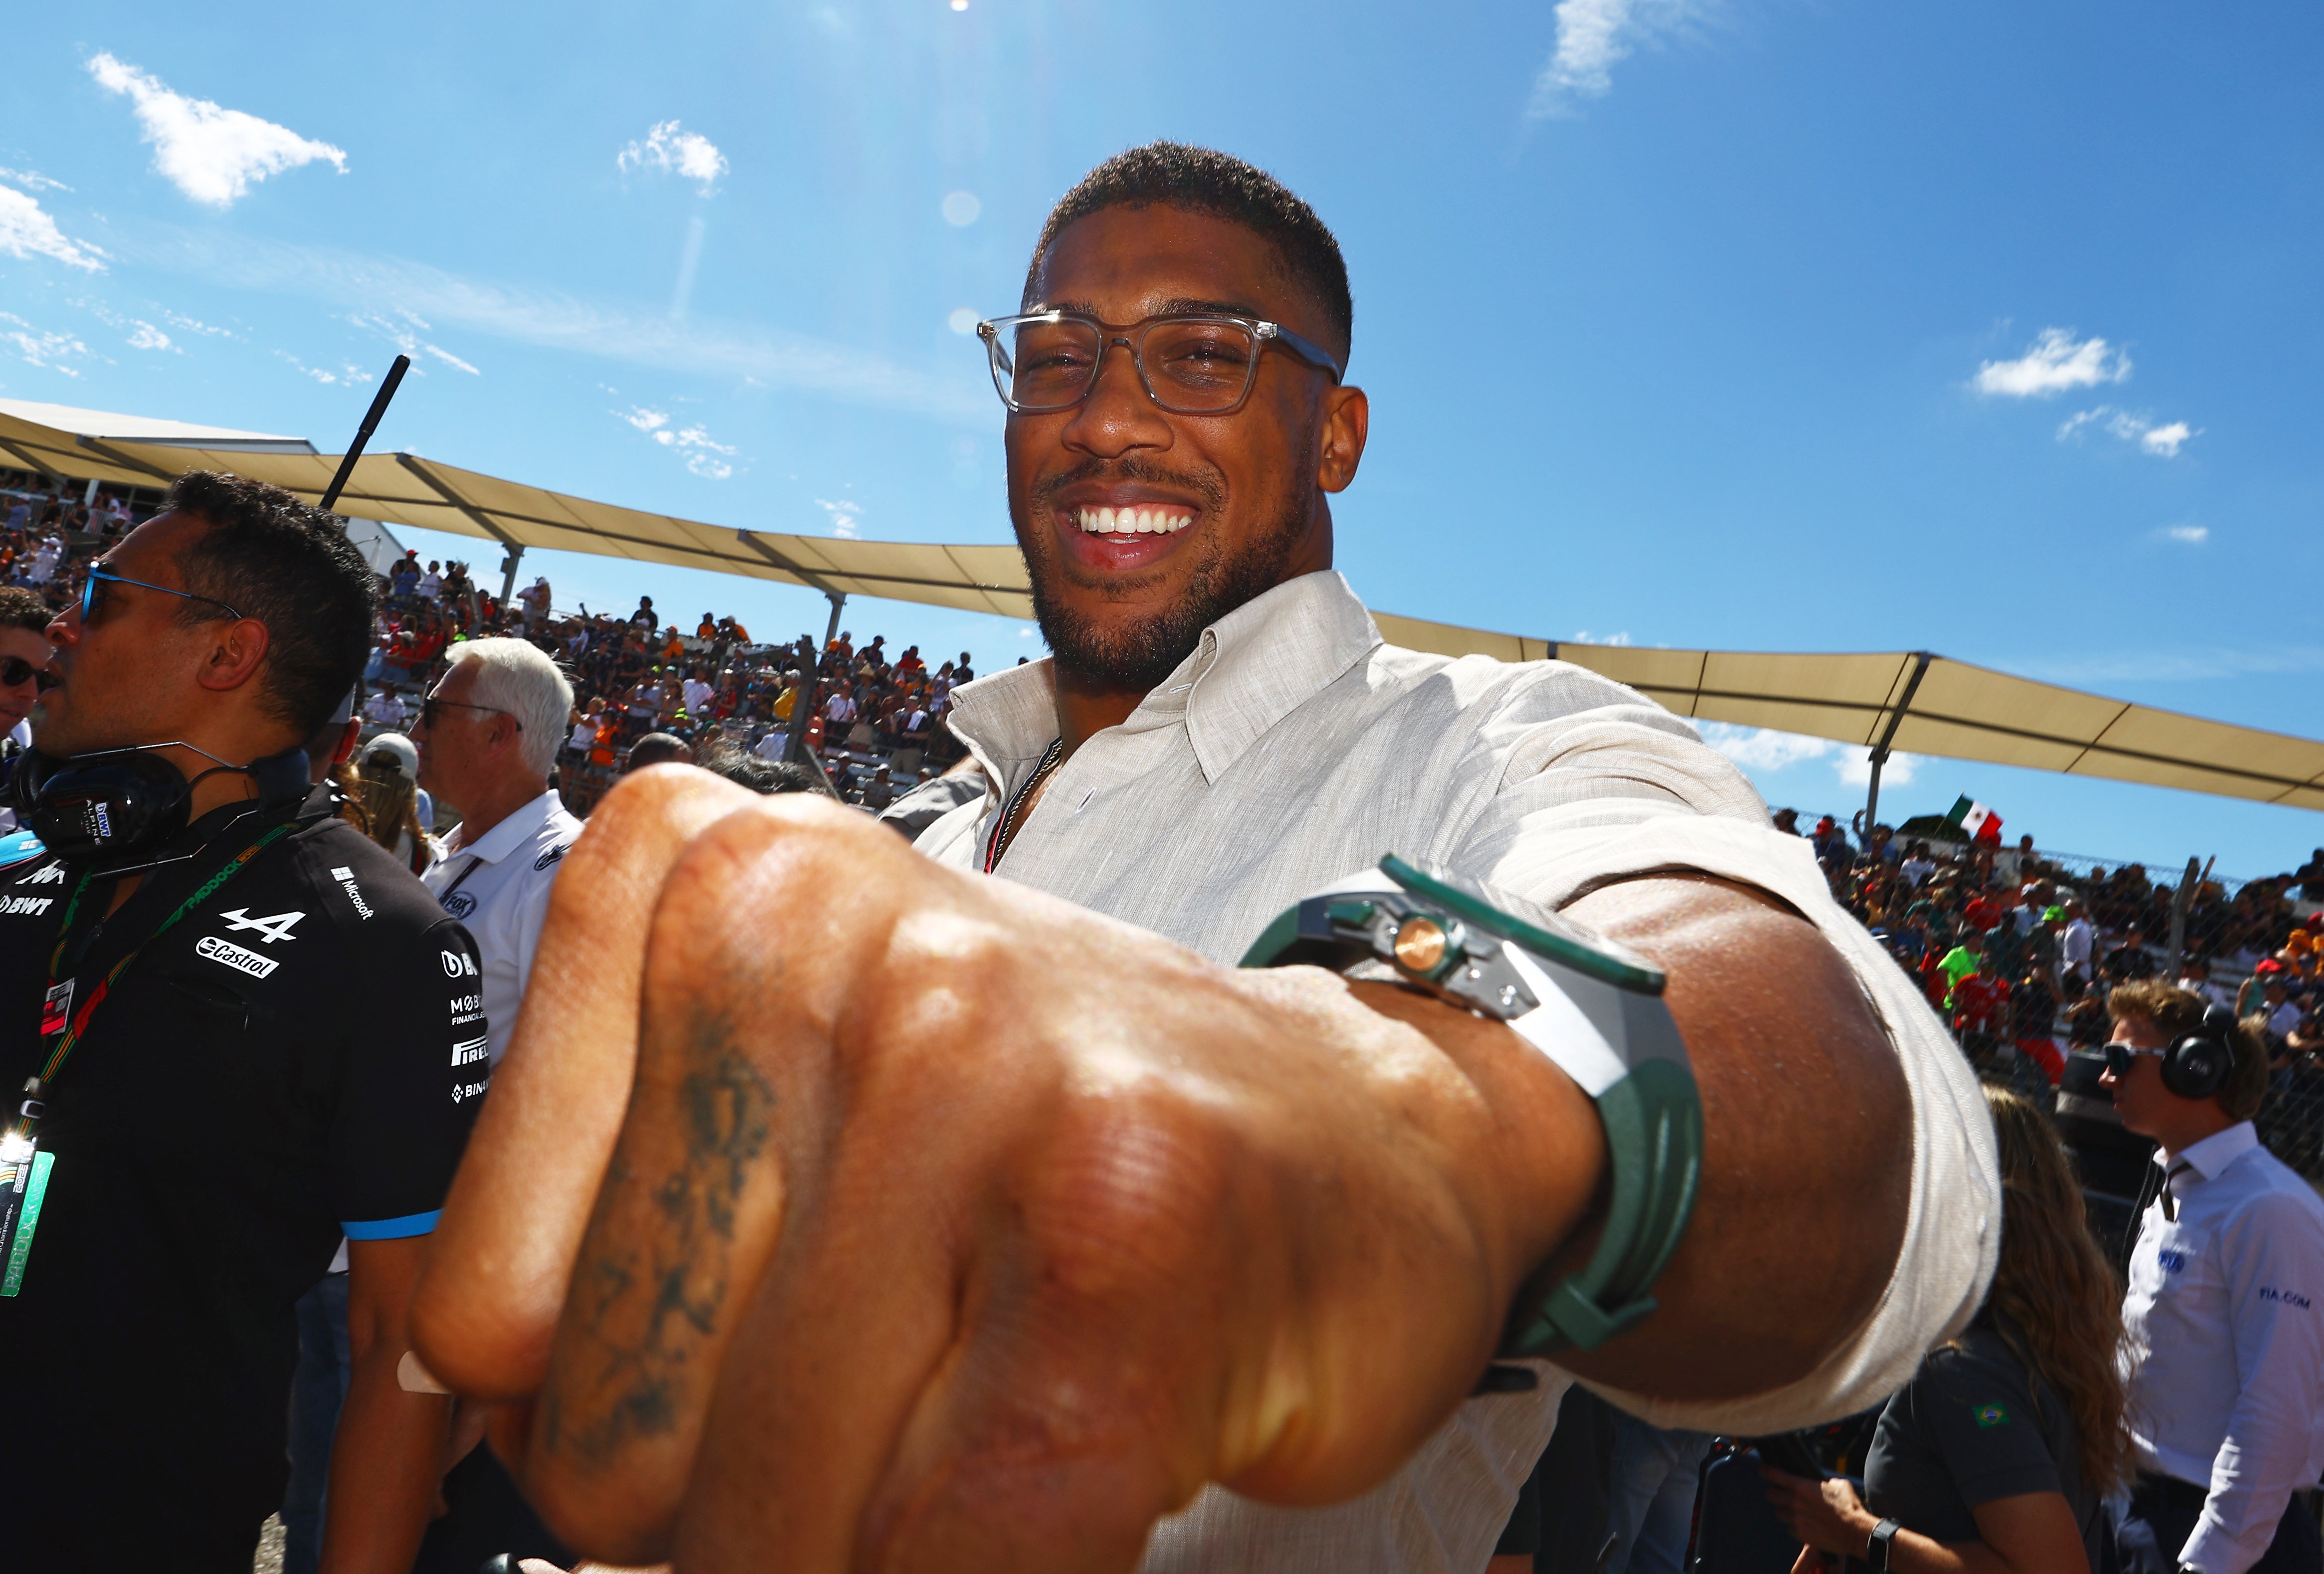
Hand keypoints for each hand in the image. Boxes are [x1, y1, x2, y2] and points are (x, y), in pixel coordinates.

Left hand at [414, 768, 1599, 1570]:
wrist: (1369, 1139)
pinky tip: (1070, 1477)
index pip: (490, 1319)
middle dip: (742, 1504)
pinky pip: (946, 1552)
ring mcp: (977, 1065)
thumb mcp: (784, 1099)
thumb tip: (443, 1437)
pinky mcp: (1125, 1222)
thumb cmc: (1055, 1138)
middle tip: (898, 1410)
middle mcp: (819, 931)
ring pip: (769, 1517)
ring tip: (988, 1417)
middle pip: (617, 1436)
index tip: (746, 1393)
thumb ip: (607, 1232)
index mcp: (703, 879)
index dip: (622, 1425)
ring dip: (866, 1541)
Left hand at [1762, 1467, 1874, 1560]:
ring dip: (1785, 1511)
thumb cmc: (1849, 1507)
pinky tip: (1805, 1524)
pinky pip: (1790, 1528)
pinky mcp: (1800, 1534)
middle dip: (1774, 1493)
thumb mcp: (1839, 1485)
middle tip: (1780, 1493)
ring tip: (1795, 1512)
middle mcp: (1796, 1502)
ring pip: (1780, 1513)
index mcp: (1802, 1487)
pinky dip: (1794, 1526)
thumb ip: (1825, 1482)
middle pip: (1771, 1495)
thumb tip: (1824, 1484)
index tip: (1763, 1470)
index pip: (1776, 1476)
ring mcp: (1796, 1519)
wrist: (1855, 1532)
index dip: (1767, 1471)